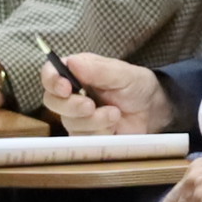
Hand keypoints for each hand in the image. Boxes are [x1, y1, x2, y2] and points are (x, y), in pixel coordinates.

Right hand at [38, 49, 170, 137]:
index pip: (50, 74)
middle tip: (90, 106)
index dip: (52, 81)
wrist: (151, 110)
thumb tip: (71, 62)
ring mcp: (76, 116)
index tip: (65, 87)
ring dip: (94, 121)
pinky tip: (114, 125)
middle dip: (71, 106)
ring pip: (70, 122)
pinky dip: (100, 133)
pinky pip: (83, 138)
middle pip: (52, 101)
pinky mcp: (85, 134)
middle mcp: (71, 94)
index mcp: (76, 72)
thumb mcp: (123, 74)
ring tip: (115, 113)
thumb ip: (98, 70)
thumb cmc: (135, 86)